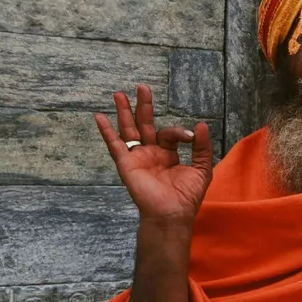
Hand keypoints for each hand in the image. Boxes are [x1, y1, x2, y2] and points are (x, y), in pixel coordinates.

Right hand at [95, 85, 213, 224]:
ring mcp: (137, 158)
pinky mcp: (126, 165)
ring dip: (123, 112)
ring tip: (119, 94)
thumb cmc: (187, 196)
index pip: (169, 133)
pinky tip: (99, 117)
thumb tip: (201, 125)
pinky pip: (114, 146)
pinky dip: (107, 132)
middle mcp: (150, 154)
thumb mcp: (201, 168)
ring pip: (128, 130)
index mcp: (167, 154)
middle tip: (142, 87)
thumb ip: (201, 147)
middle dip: (143, 106)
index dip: (179, 132)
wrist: (173, 214)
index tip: (190, 137)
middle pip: (144, 125)